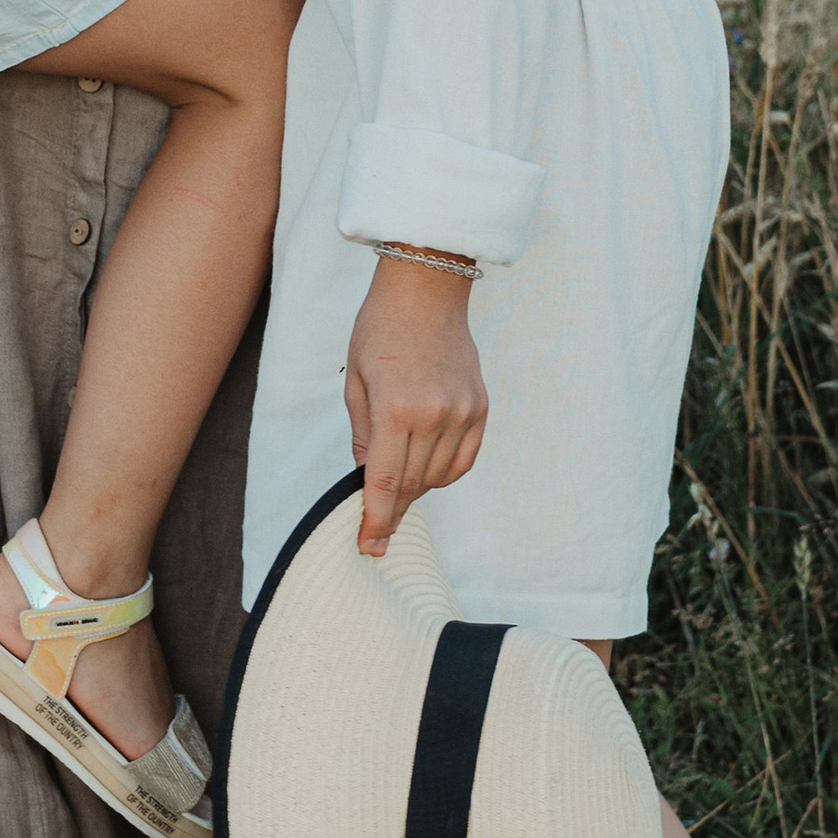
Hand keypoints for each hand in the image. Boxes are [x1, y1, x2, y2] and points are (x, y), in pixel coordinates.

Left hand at [345, 254, 488, 555]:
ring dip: (415, 491)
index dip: (376, 519)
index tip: (370, 547)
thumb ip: (363, 436)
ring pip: (438, 476)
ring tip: (397, 493)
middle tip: (377, 533)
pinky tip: (427, 475)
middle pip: (411, 484)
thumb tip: (369, 478)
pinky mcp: (480, 408)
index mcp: (395, 410)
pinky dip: (444, 474)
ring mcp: (462, 412)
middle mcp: (433, 415)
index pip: (385, 481)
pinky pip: (463, 460)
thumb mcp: (357, 382)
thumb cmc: (381, 330)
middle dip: (392, 512)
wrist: (427, 290)